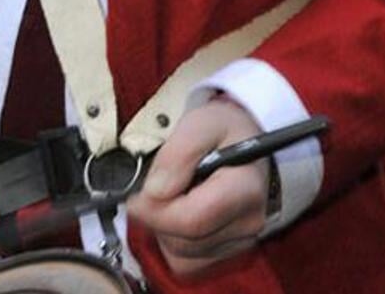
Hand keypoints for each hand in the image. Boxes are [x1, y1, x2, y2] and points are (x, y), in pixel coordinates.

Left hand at [126, 98, 268, 277]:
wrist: (249, 144)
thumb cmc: (227, 132)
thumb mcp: (202, 123)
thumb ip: (179, 153)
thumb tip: (156, 191)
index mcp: (245, 188)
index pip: (192, 220)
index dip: (154, 212)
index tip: (136, 197)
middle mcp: (247, 222)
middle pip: (182, 241)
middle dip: (156, 218)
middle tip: (154, 188)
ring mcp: (240, 241)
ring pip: (181, 254)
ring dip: (163, 229)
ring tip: (172, 196)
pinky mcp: (228, 252)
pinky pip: (186, 262)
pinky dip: (173, 240)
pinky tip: (179, 213)